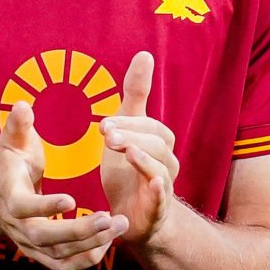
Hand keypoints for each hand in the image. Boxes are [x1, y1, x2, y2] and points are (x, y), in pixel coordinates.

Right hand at [0, 100, 124, 269]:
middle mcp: (18, 226)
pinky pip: (64, 266)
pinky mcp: (42, 254)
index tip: (71, 199)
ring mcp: (29, 244)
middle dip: (79, 230)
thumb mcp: (13, 140)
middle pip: (45, 237)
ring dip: (90, 244)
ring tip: (119, 226)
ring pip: (59, 254)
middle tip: (109, 218)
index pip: (23, 207)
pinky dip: (86, 259)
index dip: (45, 206)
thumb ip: (19, 124)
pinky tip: (108, 242)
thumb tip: (23, 105)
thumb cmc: (12, 161)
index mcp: (9, 196)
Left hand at [100, 52, 179, 246]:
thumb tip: (144, 54)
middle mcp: (167, 163)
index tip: (103, 125)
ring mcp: (164, 188)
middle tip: (107, 136)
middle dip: (132, 137)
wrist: (131, 216)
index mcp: (160, 143)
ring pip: (159, 170)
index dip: (129, 123)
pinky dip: (160, 192)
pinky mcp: (157, 211)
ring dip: (142, 160)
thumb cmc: (129, 169)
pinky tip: (153, 185)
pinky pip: (163, 201)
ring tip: (125, 152)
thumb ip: (136, 95)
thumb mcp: (127, 129)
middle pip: (156, 145)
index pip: (150, 127)